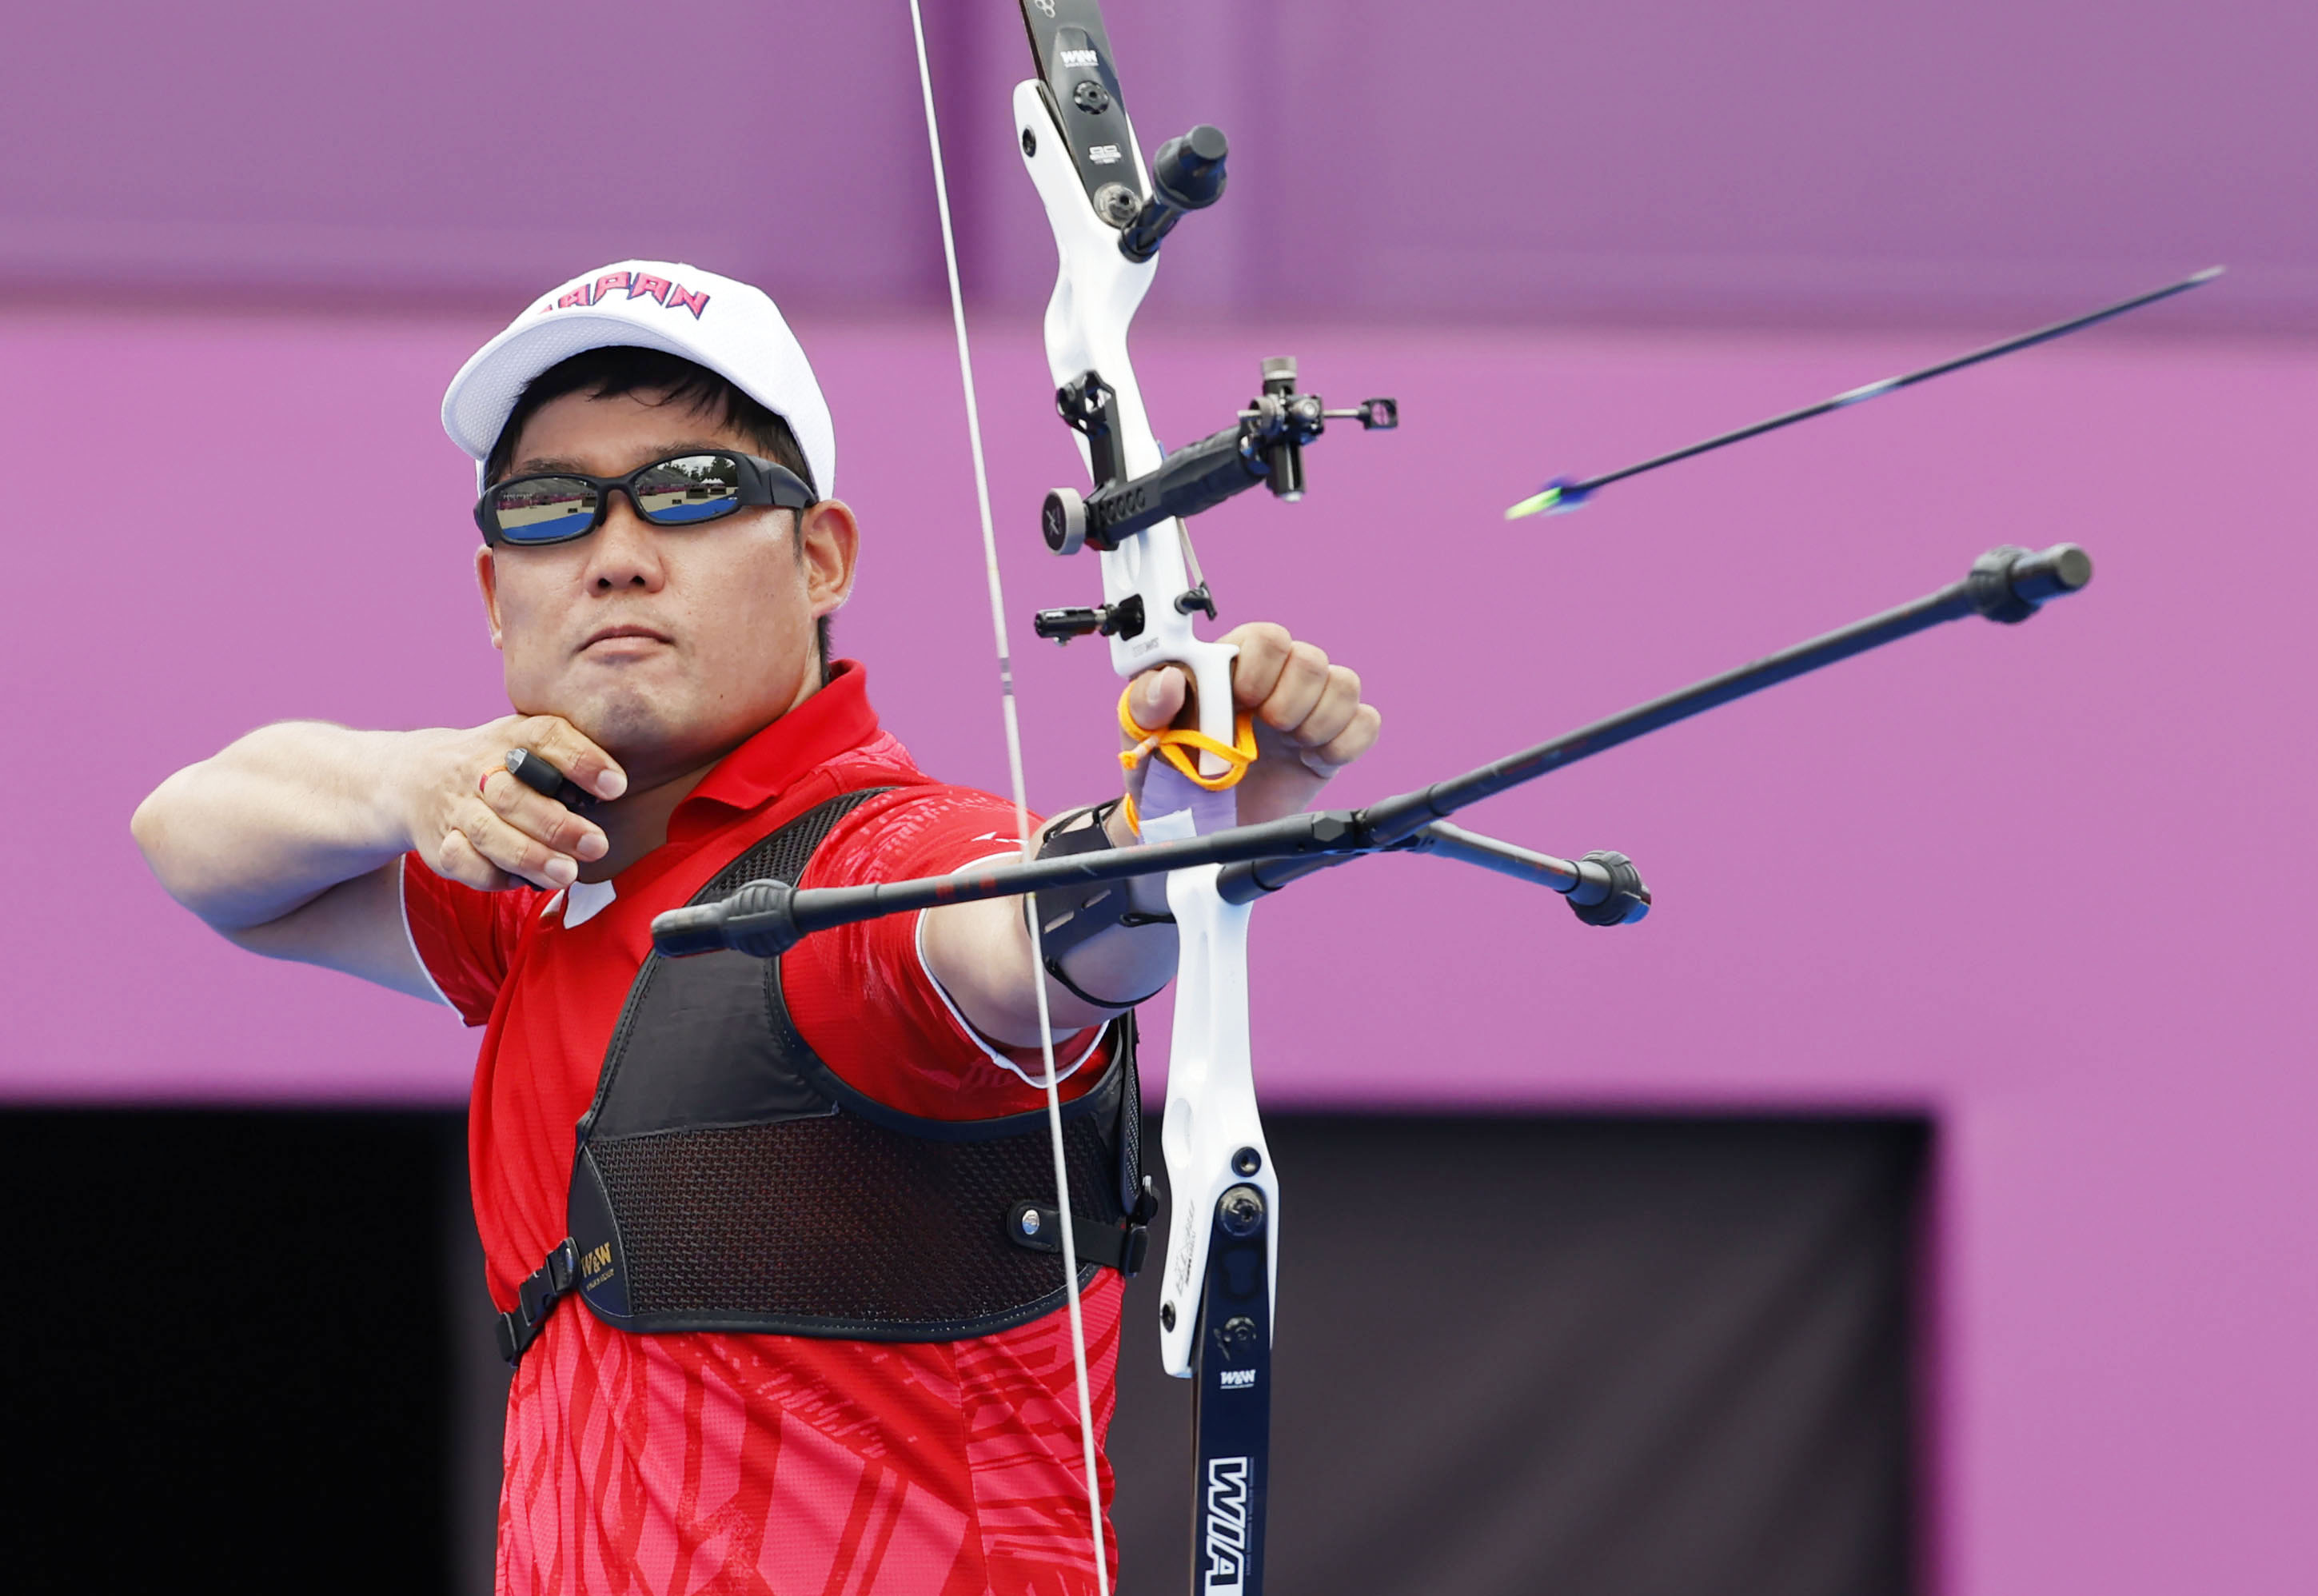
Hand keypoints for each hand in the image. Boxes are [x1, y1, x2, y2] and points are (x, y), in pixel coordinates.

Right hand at [398, 715, 626, 890]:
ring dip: (530, 856)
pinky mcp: (440, 842)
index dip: (582, 761)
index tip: (617, 786)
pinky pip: (463, 862)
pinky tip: (522, 881)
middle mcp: (479, 767)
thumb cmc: (499, 763)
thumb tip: (624, 788)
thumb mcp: (530, 743)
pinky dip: (492, 875)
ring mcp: (457, 806)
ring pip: (489, 833)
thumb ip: (571, 756)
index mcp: (512, 735)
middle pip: (514, 795)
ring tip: (567, 874)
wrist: (416, 777)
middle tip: (597, 844)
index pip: (546, 737)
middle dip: (557, 825)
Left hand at [1124, 622, 1380, 826]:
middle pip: (1312, 659)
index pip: (1268, 637)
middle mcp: (1275, 682)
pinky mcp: (1330, 747)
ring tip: (1289, 744)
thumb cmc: (1165, 767)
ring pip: (1345, 684)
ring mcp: (1306, 713)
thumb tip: (1172, 680)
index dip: (1261, 667)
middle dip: (1290, 698)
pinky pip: (1366, 724)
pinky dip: (1345, 742)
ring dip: (1319, 719)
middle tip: (1266, 728)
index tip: (1240, 700)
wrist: (1189, 824)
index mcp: (1232, 665)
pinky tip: (1312, 758)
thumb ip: (1146, 701)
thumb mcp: (1141, 733)